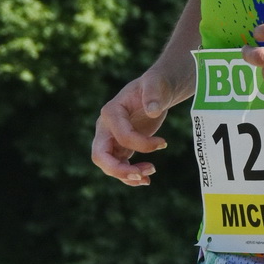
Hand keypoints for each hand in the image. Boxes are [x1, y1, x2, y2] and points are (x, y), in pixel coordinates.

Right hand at [91, 70, 176, 185]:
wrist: (157, 92)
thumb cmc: (155, 85)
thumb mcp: (156, 84)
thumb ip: (154, 93)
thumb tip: (152, 110)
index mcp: (111, 111)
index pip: (121, 136)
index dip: (142, 144)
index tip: (164, 143)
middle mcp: (105, 127)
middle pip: (100, 155)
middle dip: (118, 169)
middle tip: (140, 175)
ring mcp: (110, 139)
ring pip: (108, 165)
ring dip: (127, 175)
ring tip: (149, 175)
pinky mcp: (120, 147)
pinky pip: (119, 166)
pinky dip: (130, 175)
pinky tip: (146, 179)